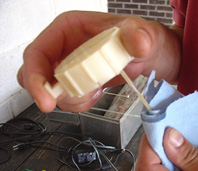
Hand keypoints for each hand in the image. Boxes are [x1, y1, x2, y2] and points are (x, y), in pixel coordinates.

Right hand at [17, 11, 181, 112]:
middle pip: (38, 75)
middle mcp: (65, 48)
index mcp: (69, 29)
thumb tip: (138, 41)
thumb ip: (138, 35)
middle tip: (78, 98)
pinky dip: (80, 102)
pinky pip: (68, 96)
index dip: (35, 77)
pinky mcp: (80, 80)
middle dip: (51, 93)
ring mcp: (71, 65)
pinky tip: (97, 92)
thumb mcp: (142, 33)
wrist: (150, 56)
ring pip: (53, 90)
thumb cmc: (141, 39)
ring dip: (71, 98)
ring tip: (96, 90)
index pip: (37, 52)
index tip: (45, 98)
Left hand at [136, 128, 197, 170]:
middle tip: (171, 128)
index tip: (157, 124)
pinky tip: (184, 157)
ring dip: (167, 155)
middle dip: (159, 146)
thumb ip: (195, 158)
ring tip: (180, 141)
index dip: (149, 143)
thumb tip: (168, 136)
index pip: (148, 169)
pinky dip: (173, 165)